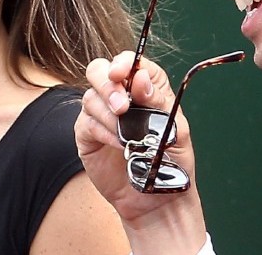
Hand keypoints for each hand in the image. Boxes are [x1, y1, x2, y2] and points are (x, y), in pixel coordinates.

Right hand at [75, 52, 208, 253]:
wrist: (157, 199)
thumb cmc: (171, 162)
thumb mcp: (175, 129)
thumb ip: (158, 101)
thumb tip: (140, 77)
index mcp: (145, 89)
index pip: (130, 63)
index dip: (124, 63)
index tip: (123, 73)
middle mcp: (121, 97)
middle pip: (99, 71)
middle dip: (107, 85)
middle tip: (122, 106)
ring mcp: (101, 115)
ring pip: (90, 96)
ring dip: (108, 113)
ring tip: (125, 135)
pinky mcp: (87, 135)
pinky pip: (86, 122)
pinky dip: (102, 131)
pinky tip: (118, 144)